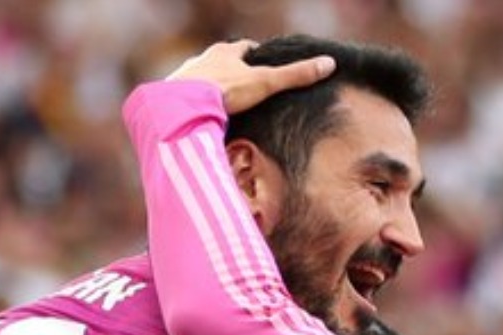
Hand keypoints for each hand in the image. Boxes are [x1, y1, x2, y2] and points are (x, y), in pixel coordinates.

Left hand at [166, 39, 335, 113]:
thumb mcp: (266, 82)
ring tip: (222, 105)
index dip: (254, 56)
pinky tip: (200, 117)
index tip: (262, 64)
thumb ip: (295, 76)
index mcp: (225, 52)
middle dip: (231, 72)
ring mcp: (186, 76)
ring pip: (202, 79)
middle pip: (221, 62)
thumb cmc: (226, 89)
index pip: (244, 48)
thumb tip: (328, 64)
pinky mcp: (173, 95)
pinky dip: (195, 105)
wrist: (183, 104)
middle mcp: (204, 59)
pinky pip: (187, 98)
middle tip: (244, 87)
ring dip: (211, 88)